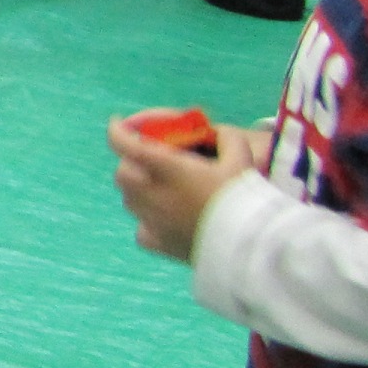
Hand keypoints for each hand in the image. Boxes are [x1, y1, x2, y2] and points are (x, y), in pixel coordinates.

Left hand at [107, 115, 255, 262]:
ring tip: (160, 186)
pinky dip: (147, 221)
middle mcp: (152, 194)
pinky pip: (141, 230)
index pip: (126, 145)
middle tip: (147, 158)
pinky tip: (165, 218)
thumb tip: (216, 131)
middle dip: (130, 161)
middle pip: (122, 173)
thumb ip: (226, 138)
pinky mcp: (160, 244)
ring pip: (129, 200)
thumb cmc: (243, 197)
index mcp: (167, 169)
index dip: (118, 130)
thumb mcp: (241, 158)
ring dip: (137, 189)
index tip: (118, 123)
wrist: (250, 243)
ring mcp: (152, 221)